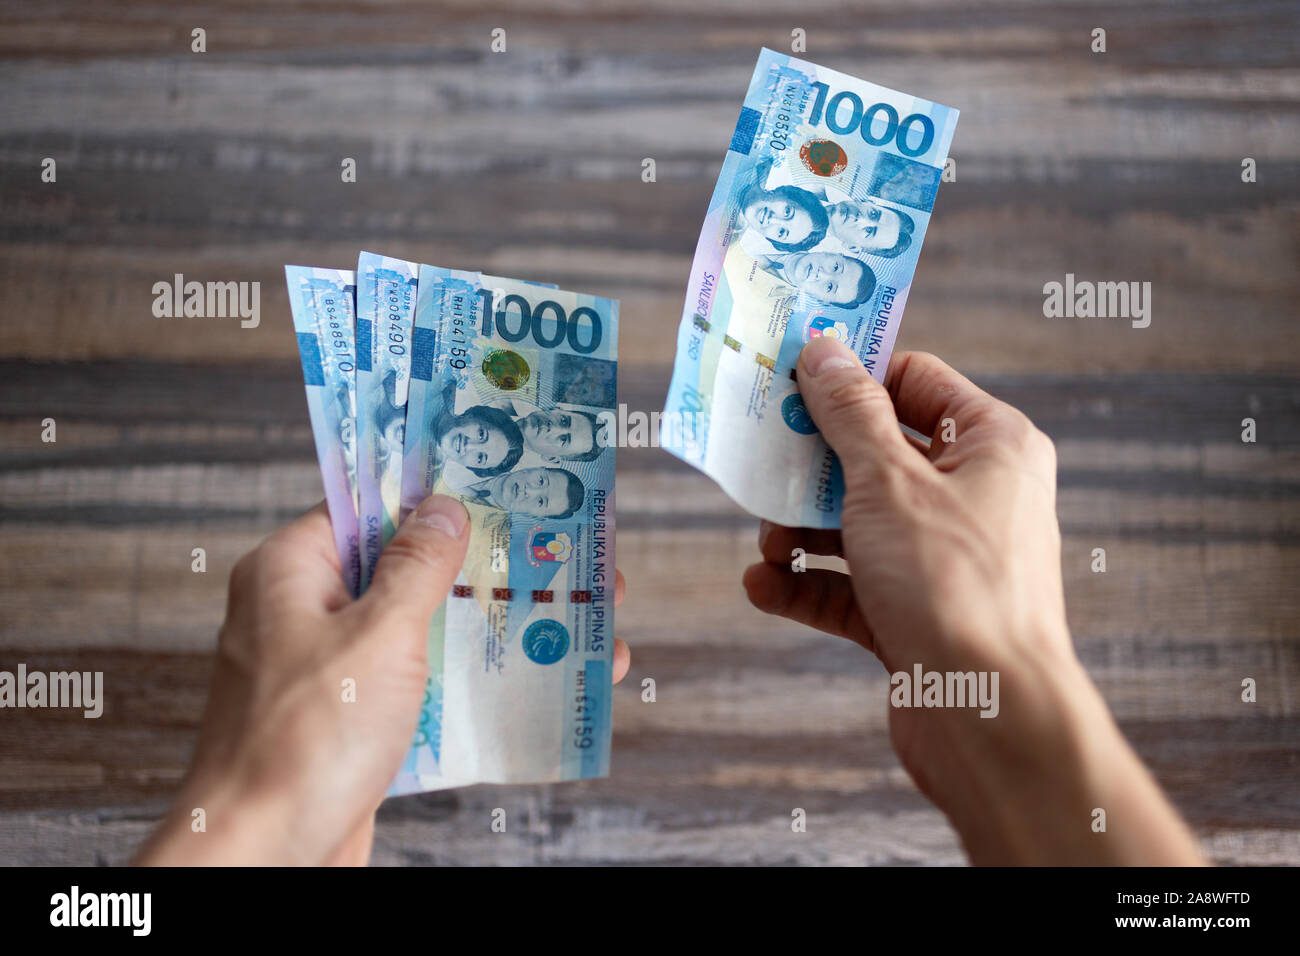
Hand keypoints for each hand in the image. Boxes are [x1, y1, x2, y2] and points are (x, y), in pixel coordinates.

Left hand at [138, 495, 629, 865]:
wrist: (262, 855)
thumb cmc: (304, 742)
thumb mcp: (378, 636)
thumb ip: (416, 567)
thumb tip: (443, 508)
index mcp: (290, 572)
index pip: (367, 507)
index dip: (434, 495)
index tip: (499, 485)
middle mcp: (303, 612)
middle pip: (404, 568)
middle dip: (483, 568)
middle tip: (558, 559)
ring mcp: (327, 668)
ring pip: (417, 628)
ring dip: (486, 627)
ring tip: (568, 625)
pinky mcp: (350, 718)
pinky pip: (415, 680)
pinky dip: (465, 679)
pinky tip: (529, 682)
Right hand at [744, 338, 1202, 864]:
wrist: (988, 718)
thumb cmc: (954, 585)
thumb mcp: (888, 481)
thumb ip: (849, 414)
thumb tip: (823, 351)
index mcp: (992, 445)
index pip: (915, 382)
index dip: (852, 378)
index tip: (789, 382)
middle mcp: (974, 496)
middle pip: (875, 455)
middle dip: (813, 467)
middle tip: (760, 463)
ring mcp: (945, 559)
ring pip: (857, 523)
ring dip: (801, 531)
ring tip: (765, 544)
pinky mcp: (917, 614)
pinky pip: (853, 585)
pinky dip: (808, 583)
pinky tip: (763, 587)